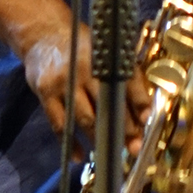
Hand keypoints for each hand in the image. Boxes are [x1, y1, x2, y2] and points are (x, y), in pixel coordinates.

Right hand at [18, 17, 148, 156]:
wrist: (45, 36)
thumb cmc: (85, 48)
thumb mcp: (108, 54)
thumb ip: (127, 77)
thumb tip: (144, 112)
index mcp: (105, 57)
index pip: (127, 82)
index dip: (139, 101)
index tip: (147, 119)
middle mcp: (84, 69)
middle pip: (106, 104)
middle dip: (123, 128)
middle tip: (134, 147)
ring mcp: (63, 83)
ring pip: (84, 117)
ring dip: (99, 138)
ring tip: (111, 153)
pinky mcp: (45, 94)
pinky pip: (59, 124)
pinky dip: (70, 142)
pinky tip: (79, 156)